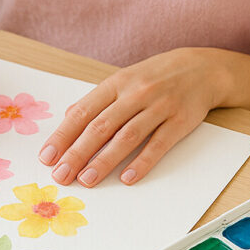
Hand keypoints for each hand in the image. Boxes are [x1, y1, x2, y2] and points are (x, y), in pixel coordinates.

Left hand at [37, 48, 249, 187]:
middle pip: (101, 126)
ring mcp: (159, 106)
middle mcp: (136, 93)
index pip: (83, 111)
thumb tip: (68, 118)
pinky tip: (128, 178)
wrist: (203, 68)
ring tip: (87, 180)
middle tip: (61, 175)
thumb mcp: (125, 79)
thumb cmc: (157, 76)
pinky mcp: (181, 121)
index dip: (63, 135)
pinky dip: (142, 162)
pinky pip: (159, 144)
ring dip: (105, 161)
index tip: (47, 157)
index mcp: (117, 83)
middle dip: (77, 153)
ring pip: (127, 137)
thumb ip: (98, 99)